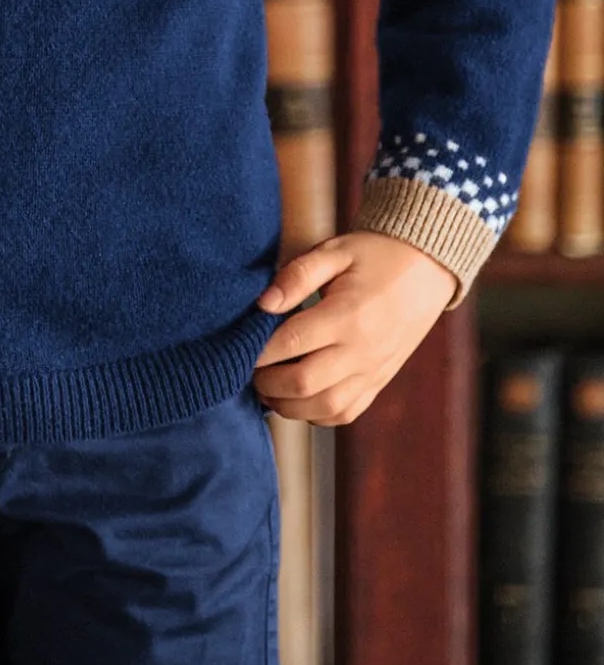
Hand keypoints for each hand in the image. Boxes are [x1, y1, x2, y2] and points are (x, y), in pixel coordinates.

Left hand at [250, 230, 458, 425]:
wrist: (427, 269)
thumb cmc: (376, 255)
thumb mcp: (336, 250)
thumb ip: (297, 275)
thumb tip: (263, 305)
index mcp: (349, 315)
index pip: (291, 343)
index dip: (258, 350)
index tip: (238, 346)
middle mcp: (363, 350)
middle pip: (303, 383)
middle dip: (266, 382)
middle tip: (247, 369)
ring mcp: (374, 371)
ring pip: (324, 407)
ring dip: (287, 404)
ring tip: (266, 387)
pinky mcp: (380, 382)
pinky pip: (345, 413)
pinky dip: (315, 414)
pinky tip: (297, 398)